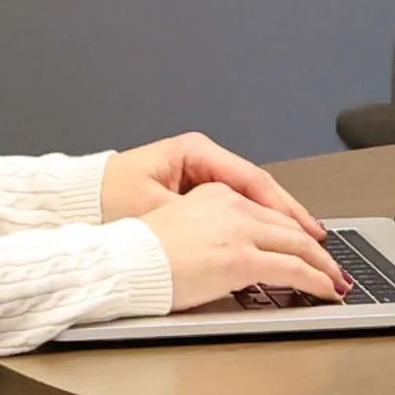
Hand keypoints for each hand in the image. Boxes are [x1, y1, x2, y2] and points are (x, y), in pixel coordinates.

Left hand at [102, 133, 329, 237]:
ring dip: (277, 221)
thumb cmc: (106, 202)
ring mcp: (198, 173)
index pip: (252, 179)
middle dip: (290, 215)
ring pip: (249, 198)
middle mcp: (201, 158)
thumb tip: (240, 238)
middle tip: (319, 240)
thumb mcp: (157, 211)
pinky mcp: (193, 191)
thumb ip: (202, 221)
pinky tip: (272, 240)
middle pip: (258, 188)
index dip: (283, 208)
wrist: (75, 202)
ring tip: (306, 242)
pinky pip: (234, 206)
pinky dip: (255, 223)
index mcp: (195, 152)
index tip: (306, 230)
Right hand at [142, 183, 349, 311]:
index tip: (306, 243)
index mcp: (216, 194)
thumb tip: (234, 253)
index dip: (293, 230)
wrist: (124, 263)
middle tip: (332, 265)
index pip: (268, 212)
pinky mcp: (241, 259)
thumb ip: (213, 231)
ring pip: (299, 245)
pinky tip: (326, 289)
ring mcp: (239, 232)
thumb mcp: (181, 226)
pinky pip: (293, 269)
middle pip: (289, 226)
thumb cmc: (141, 253)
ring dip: (323, 266)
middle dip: (317, 249)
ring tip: (336, 280)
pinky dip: (317, 280)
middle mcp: (232, 206)